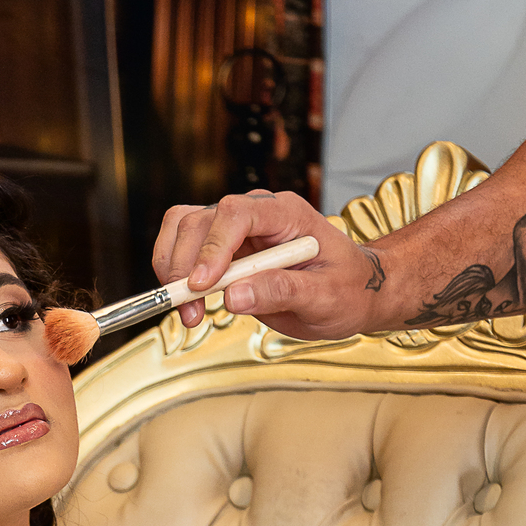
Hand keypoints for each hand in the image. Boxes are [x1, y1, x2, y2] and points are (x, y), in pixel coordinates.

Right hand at [152, 190, 383, 339]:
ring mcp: (236, 229)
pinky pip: (184, 248)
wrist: (352, 291)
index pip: (237, 213)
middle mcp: (257, 213)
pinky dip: (175, 274)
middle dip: (185, 267)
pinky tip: (190, 302)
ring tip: (189, 312)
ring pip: (183, 229)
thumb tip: (234, 297)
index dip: (213, 247)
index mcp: (286, 213)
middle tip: (191, 312)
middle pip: (199, 220)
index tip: (203, 286)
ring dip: (173, 270)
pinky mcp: (223, 250)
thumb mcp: (325, 297)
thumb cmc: (346, 289)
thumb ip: (282, 291)